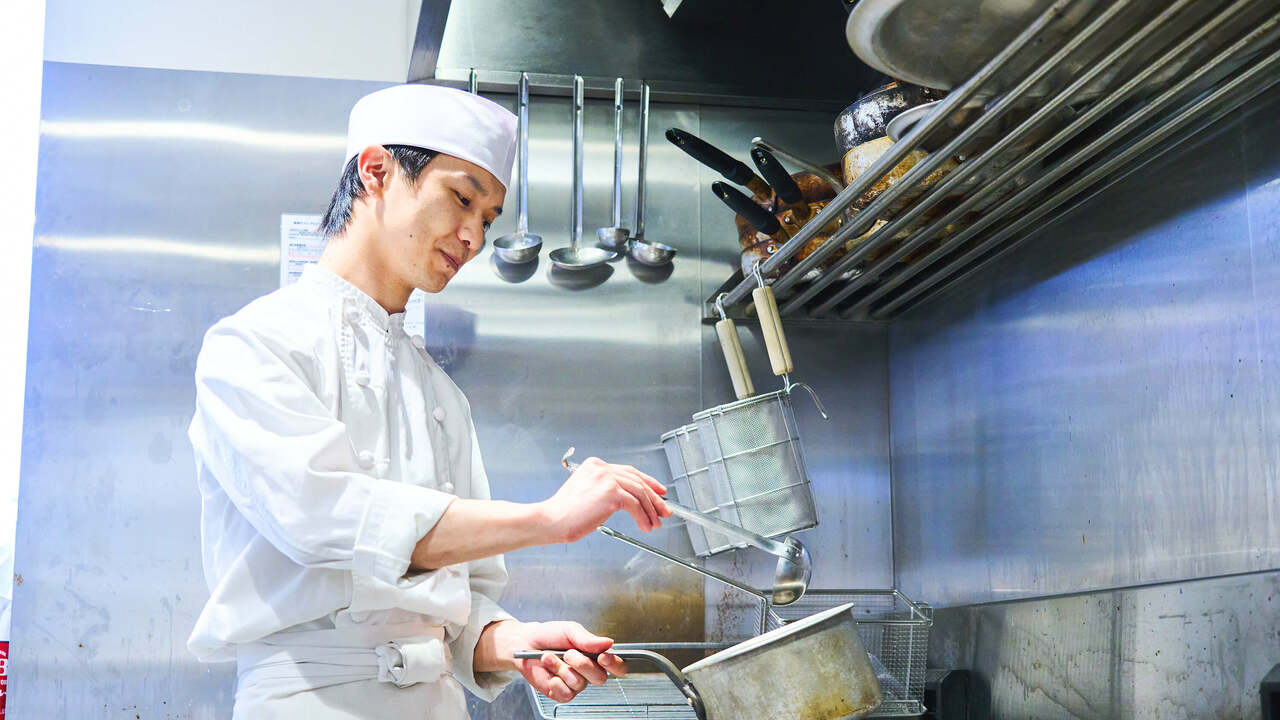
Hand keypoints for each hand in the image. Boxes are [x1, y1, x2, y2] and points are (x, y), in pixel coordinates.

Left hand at [480, 620, 625, 702]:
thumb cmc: (550, 635)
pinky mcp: (561, 693)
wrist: (526, 643)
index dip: (615, 664)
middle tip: (568, 653)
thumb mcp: (570, 630)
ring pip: (580, 684)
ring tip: (550, 657)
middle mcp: (588, 671)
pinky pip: (566, 694)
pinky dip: (556, 682)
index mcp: (595, 655)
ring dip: (562, 669)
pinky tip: (549, 672)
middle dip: (583, 664)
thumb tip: (608, 642)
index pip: (617, 666)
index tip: (604, 656)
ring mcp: (575, 683)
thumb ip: (588, 639)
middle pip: (600, 678)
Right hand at [539, 456, 670, 541]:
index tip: (659, 491)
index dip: (648, 481)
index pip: (629, 471)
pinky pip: (635, 505)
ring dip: (650, 510)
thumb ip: (606, 489)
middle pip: (637, 481)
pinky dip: (643, 517)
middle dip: (654, 498)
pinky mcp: (611, 493)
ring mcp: (606, 479)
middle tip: (664, 510)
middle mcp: (602, 468)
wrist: (552, 520)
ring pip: (639, 493)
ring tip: (655, 523)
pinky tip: (645, 526)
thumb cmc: (565, 512)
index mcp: (595, 465)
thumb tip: (631, 499)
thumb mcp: (587, 493)